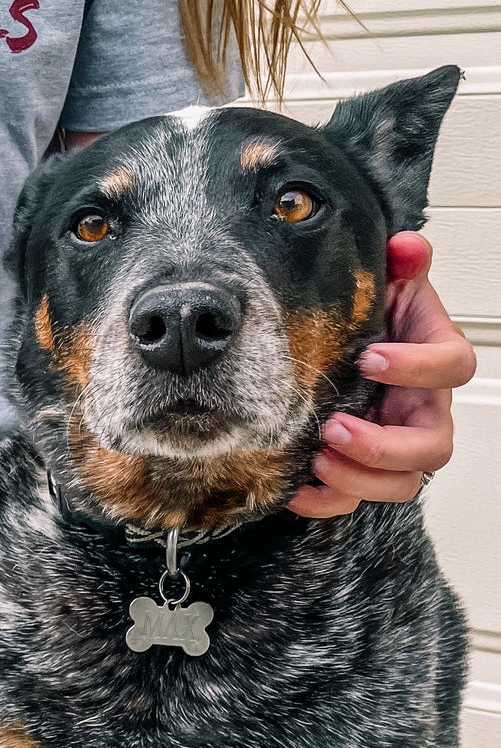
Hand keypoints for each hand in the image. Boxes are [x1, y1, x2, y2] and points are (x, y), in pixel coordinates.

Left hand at [289, 232, 475, 517]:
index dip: (417, 367)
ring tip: (317, 458)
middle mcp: (424, 409)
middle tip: (335, 426)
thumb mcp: (387, 283)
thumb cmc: (374, 321)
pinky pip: (356, 500)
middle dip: (384, 444)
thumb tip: (407, 245)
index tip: (369, 358)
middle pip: (434, 446)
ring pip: (403, 483)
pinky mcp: (364, 468)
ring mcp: (397, 443)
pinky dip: (327, 502)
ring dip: (359, 478)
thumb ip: (402, 263)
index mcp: (435, 361)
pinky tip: (294, 488)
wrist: (346, 346)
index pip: (453, 366)